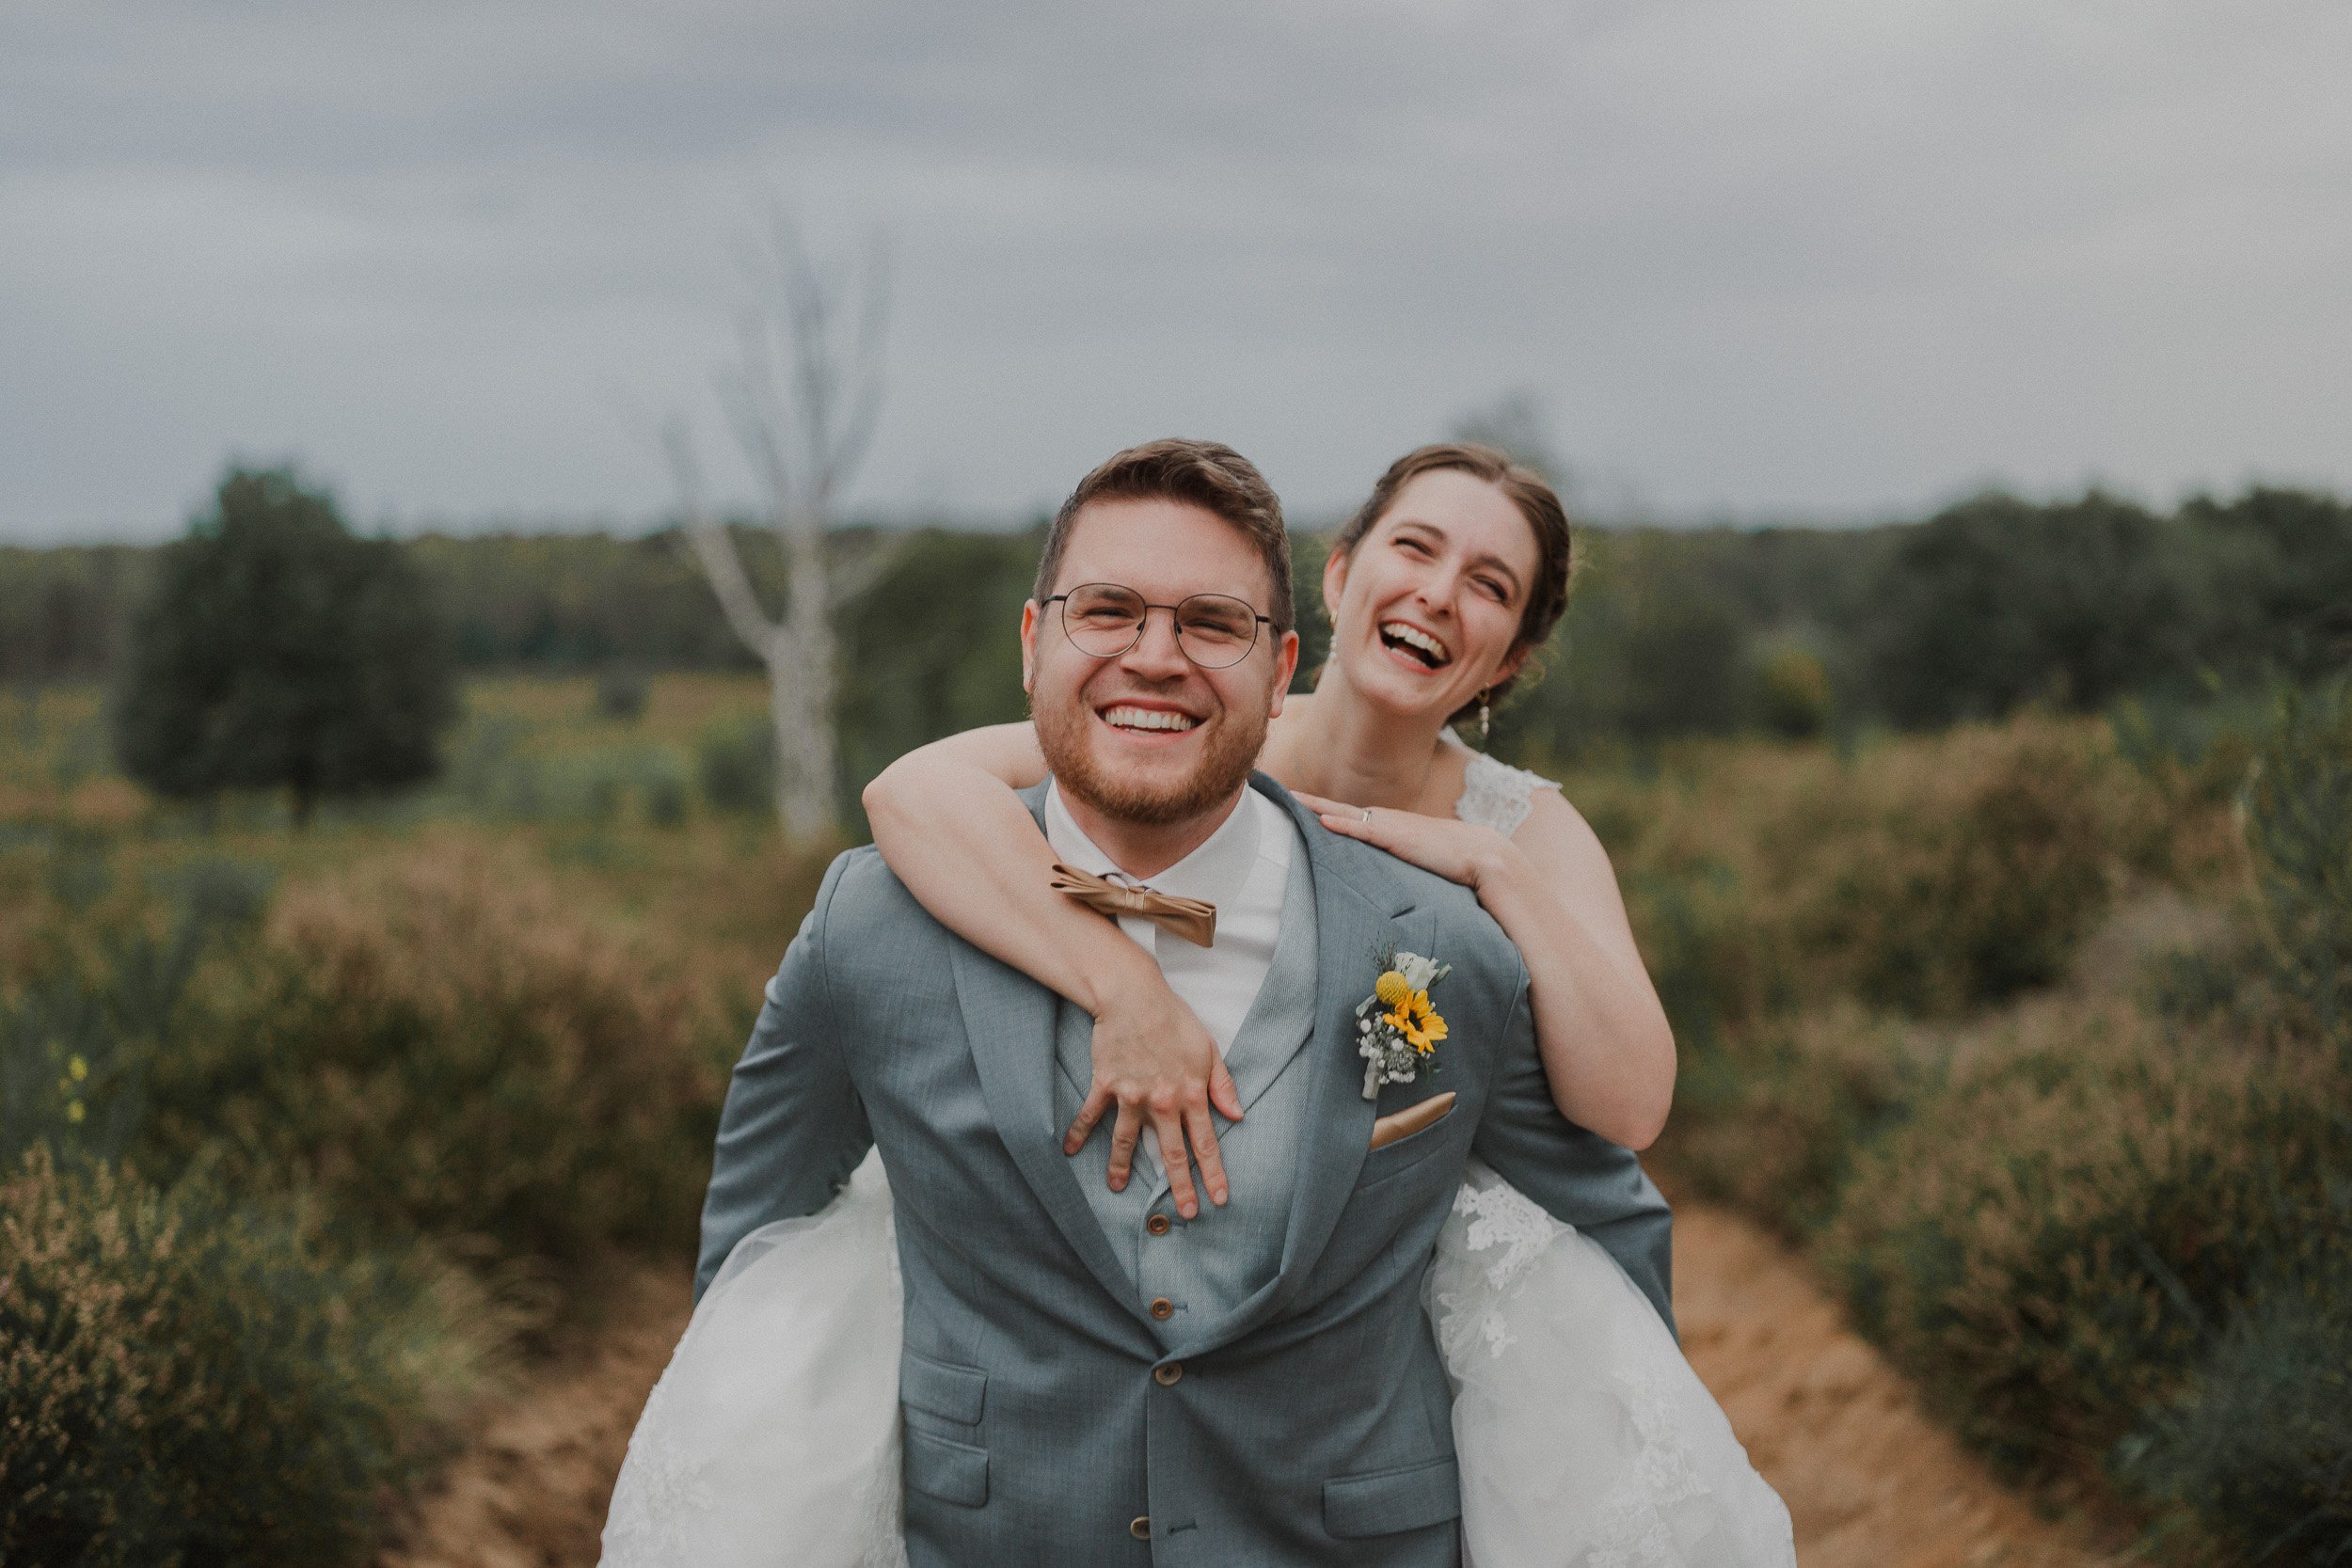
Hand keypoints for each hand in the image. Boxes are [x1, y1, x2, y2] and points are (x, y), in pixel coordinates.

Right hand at [1064, 968, 1244, 1218]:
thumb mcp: (1208, 1049)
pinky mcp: (1106, 1085)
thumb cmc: (1174, 1020)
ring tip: (1117, 1189)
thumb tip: (1236, 1115)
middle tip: (1184, 1214)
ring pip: (1126, 1142)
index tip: (1219, 1200)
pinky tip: (1071, 1151)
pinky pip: (1090, 1115)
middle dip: (1179, 1187)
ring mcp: (1131, 1095)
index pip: (1205, 1144)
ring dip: (1121, 1168)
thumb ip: (1222, 1085)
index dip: (1213, 1175)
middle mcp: (1162, 1101)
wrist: (1134, 996)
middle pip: (1170, 1154)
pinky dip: (1079, 1133)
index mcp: (1190, 1093)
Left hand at [1292, 791, 1511, 888]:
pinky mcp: (1397, 838)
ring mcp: (1389, 827)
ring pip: (1344, 815)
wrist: (1479, 855)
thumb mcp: (1412, 861)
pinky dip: (1343, 826)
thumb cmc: (1449, 862)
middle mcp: (1383, 820)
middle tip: (1279, 792)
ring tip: (1290, 800)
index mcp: (1385, 825)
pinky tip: (1322, 822)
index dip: (1318, 810)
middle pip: (1336, 810)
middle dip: (1307, 802)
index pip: (1344, 816)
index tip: (1293, 805)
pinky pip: (1364, 830)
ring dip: (1316, 808)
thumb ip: (1392, 865)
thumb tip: (1376, 881)